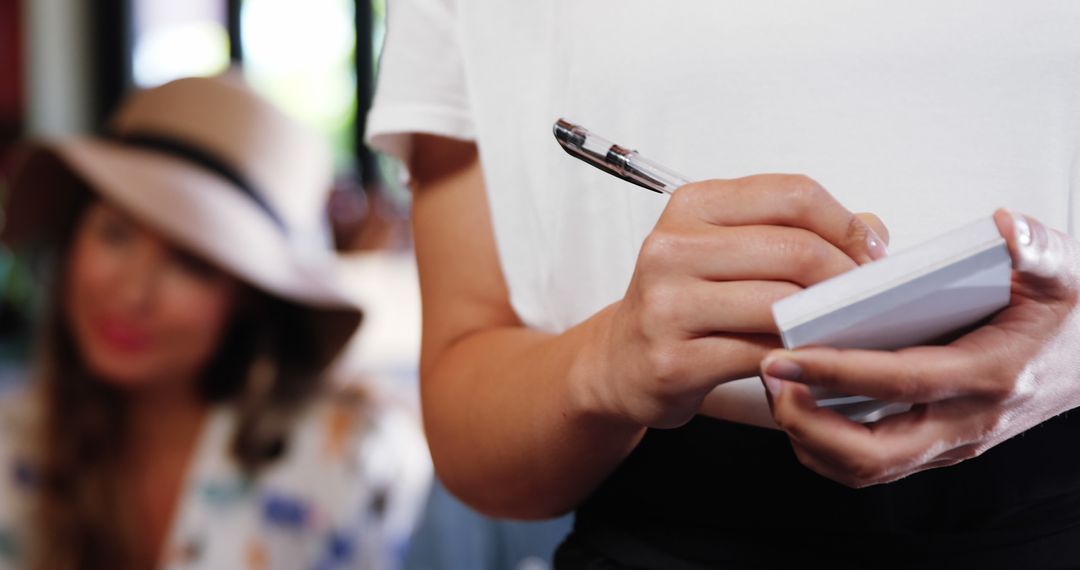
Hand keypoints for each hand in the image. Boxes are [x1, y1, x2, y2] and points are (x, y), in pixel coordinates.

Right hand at [580, 175, 888, 428]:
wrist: (621, 362)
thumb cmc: (684, 302)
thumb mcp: (727, 249)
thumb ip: (794, 231)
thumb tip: (872, 231)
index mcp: (691, 206)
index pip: (792, 194)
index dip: (845, 225)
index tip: (869, 255)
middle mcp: (672, 248)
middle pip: (794, 249)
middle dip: (846, 278)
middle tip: (868, 300)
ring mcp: (667, 305)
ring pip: (782, 304)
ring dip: (827, 321)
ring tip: (844, 329)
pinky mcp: (673, 361)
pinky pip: (760, 354)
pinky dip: (798, 358)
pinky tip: (810, 359)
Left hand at [761, 209, 1079, 487]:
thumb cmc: (1063, 314)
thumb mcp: (1060, 270)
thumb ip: (1034, 248)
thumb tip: (1004, 228)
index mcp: (990, 374)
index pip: (901, 381)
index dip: (837, 371)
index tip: (784, 354)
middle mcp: (966, 422)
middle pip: (872, 453)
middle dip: (806, 422)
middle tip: (769, 377)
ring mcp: (949, 443)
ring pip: (865, 469)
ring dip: (808, 438)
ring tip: (777, 389)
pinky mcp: (934, 448)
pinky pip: (870, 465)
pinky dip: (825, 445)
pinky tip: (801, 406)